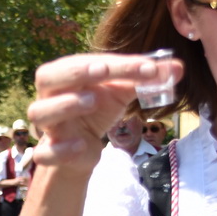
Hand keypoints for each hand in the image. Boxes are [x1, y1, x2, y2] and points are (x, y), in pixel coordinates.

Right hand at [27, 52, 183, 173]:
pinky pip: (45, 151)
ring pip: (39, 112)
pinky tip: (82, 145)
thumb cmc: (96, 109)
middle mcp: (51, 96)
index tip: (148, 68)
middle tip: (103, 71)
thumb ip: (145, 78)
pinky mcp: (50, 153)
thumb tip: (177, 67)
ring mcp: (48, 125)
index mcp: (67, 74)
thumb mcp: (121, 91)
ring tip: (92, 103)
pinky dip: (60, 148)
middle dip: (75, 72)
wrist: (80, 149)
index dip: (117, 64)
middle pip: (46, 76)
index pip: (87, 62)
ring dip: (64, 105)